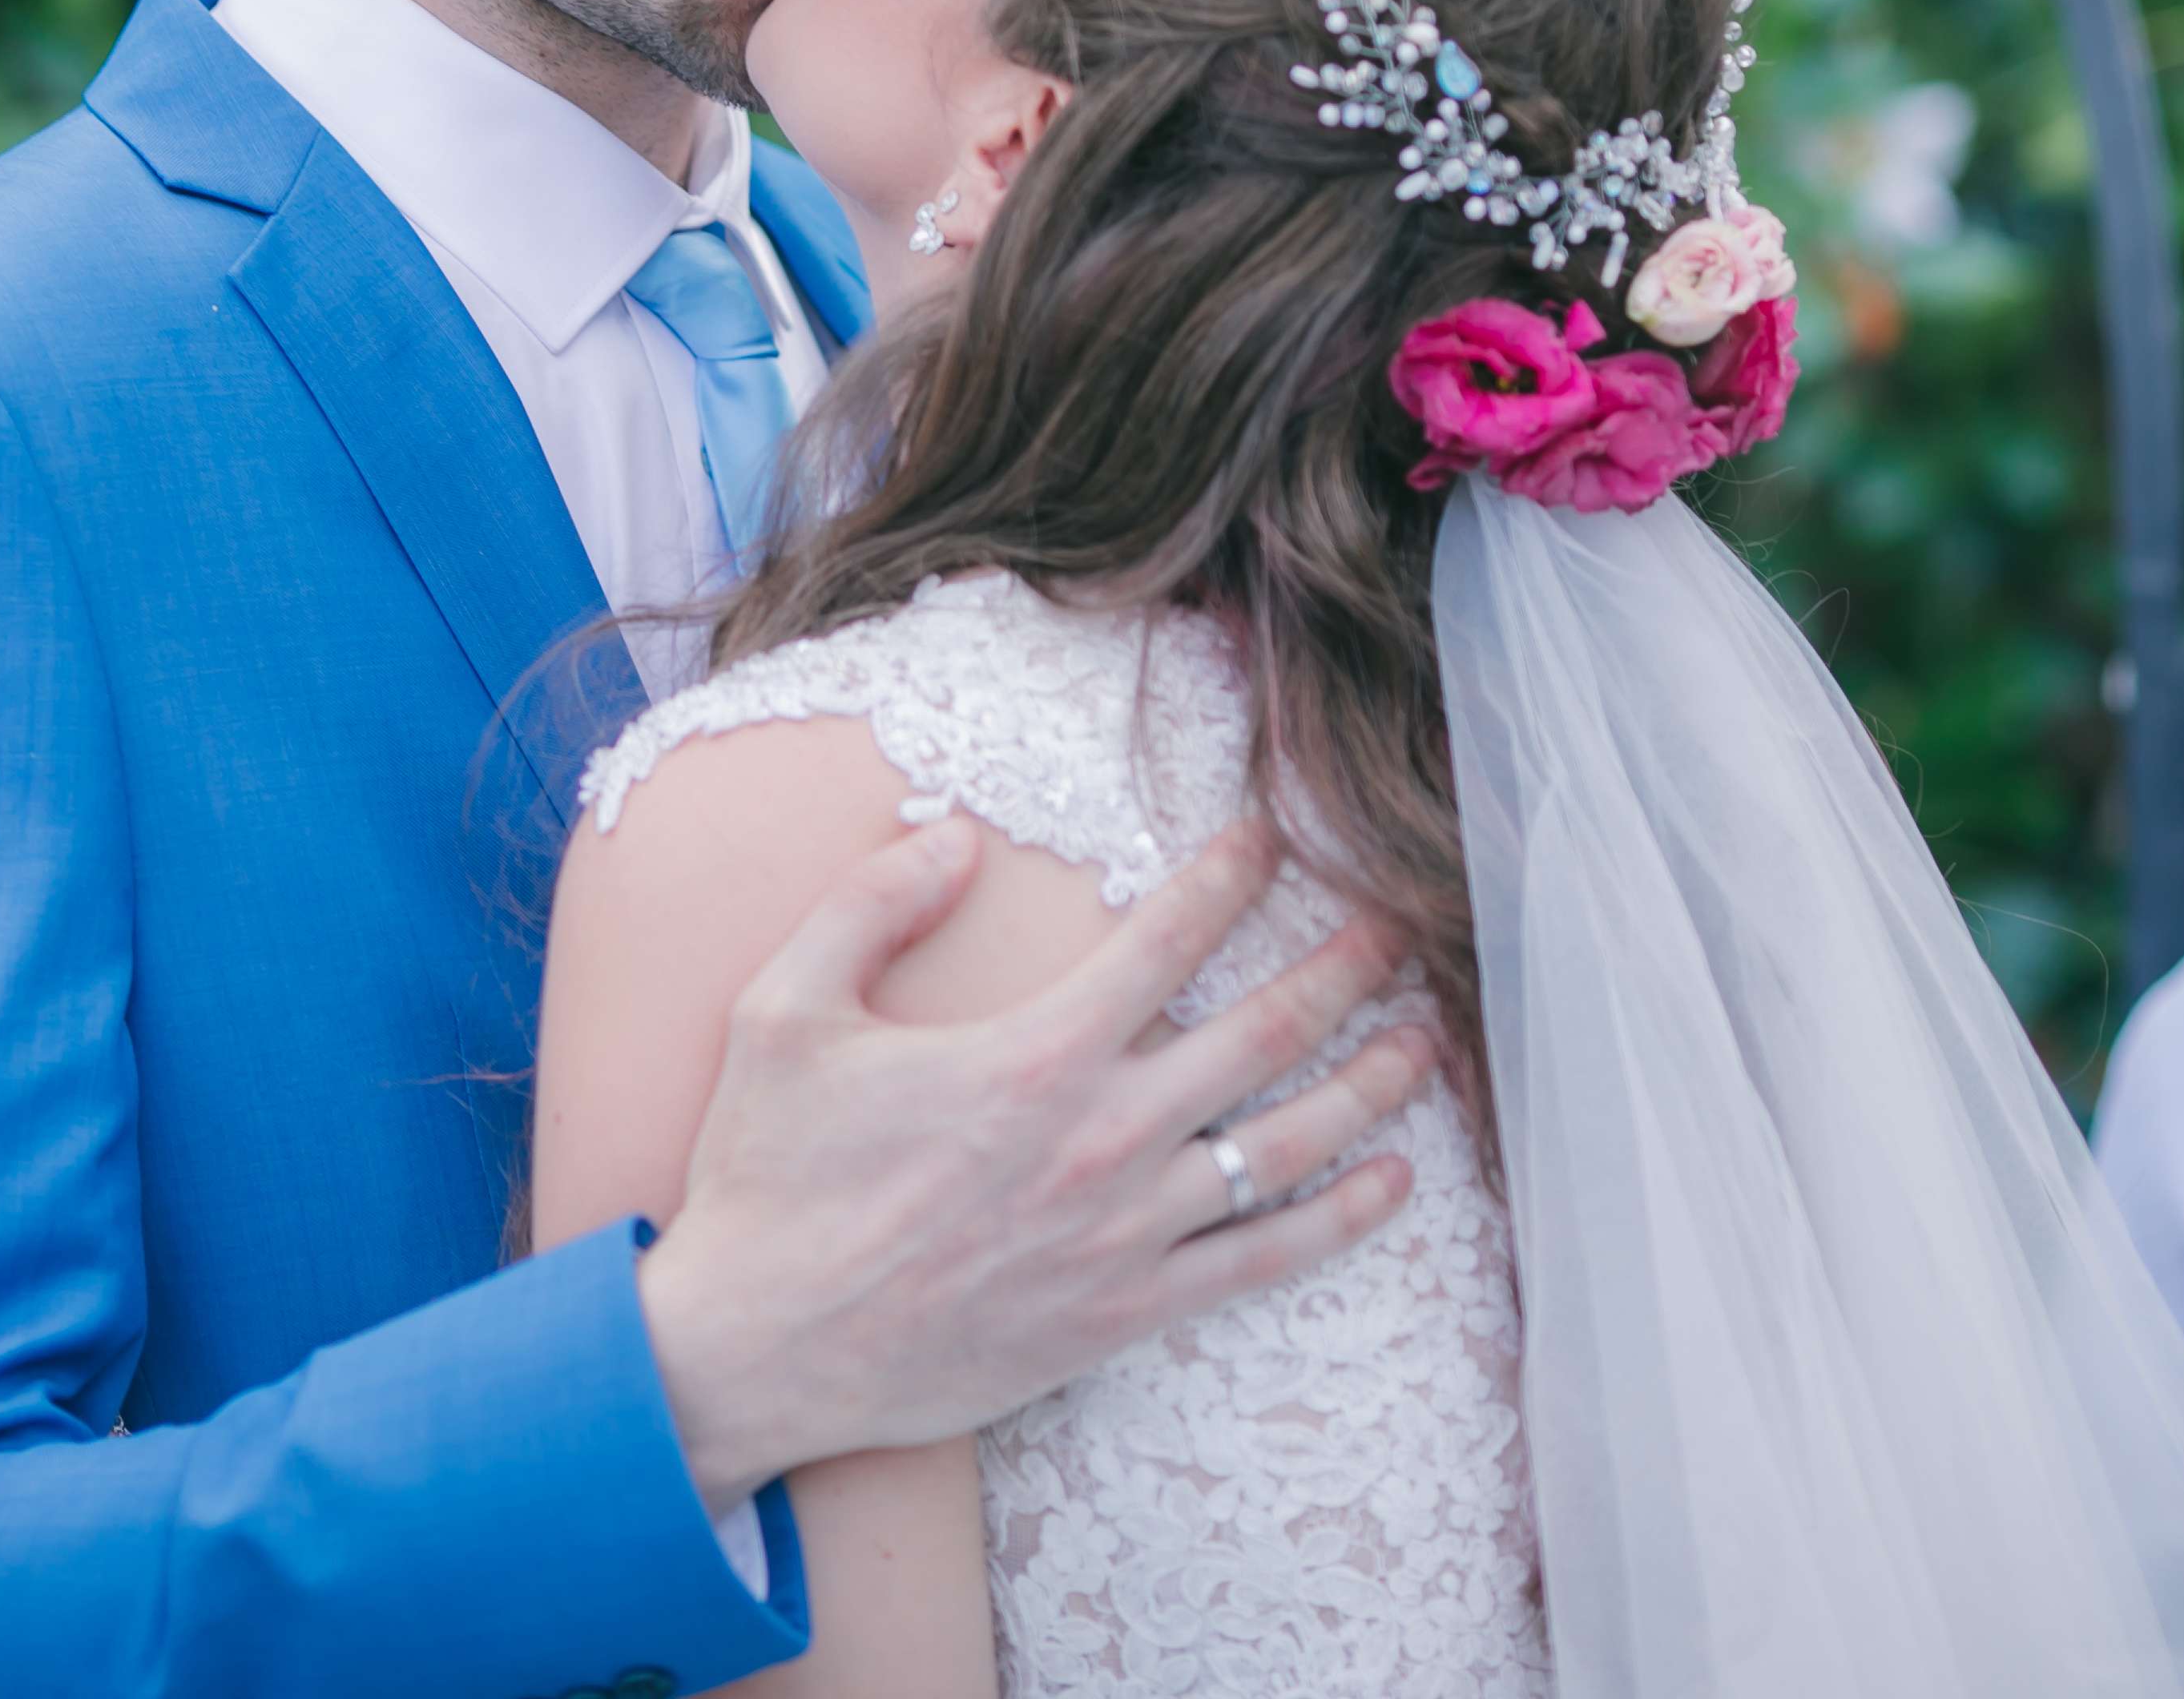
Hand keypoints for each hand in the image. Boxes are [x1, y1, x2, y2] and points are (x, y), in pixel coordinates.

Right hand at [634, 818, 1436, 1510]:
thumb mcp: (783, 1011)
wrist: (759, 1349)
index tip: (1274, 833)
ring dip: (1370, 1085)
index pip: (1168, 937)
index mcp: (1034, 1055)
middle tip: (1398, 923)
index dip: (1231, 873)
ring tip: (1425, 1040)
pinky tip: (1393, 1185)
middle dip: (1343, 967)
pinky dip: (1340, 1221)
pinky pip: (1262, 1260)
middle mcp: (1103, 1140)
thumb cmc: (767, 1179)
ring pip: (1286, 1146)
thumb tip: (953, 837)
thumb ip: (868, 906)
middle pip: (1263, 1033)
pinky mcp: (1125, 1312)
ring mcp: (1126, 1235)